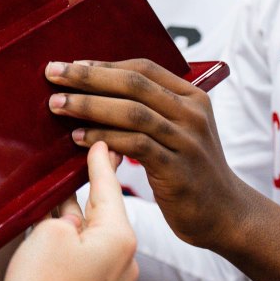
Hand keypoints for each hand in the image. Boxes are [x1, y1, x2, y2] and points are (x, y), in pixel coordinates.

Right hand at [3, 142, 137, 280]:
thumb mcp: (50, 231)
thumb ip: (64, 209)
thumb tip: (68, 209)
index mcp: (119, 237)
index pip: (109, 187)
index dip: (101, 161)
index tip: (101, 139)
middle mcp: (123, 257)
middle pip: (103, 208)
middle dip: (90, 183)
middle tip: (90, 153)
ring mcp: (109, 276)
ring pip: (91, 230)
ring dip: (77, 209)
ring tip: (66, 185)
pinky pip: (85, 250)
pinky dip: (72, 233)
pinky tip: (57, 222)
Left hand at [45, 59, 246, 249]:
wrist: (226, 215)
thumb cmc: (189, 170)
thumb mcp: (177, 130)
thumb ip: (149, 108)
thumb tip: (94, 89)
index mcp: (192, 96)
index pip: (143, 68)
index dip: (103, 65)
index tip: (70, 65)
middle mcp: (192, 113)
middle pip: (133, 84)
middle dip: (88, 77)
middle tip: (53, 74)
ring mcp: (187, 141)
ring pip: (132, 112)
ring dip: (89, 106)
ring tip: (58, 105)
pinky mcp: (178, 169)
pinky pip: (135, 144)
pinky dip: (104, 137)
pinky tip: (78, 138)